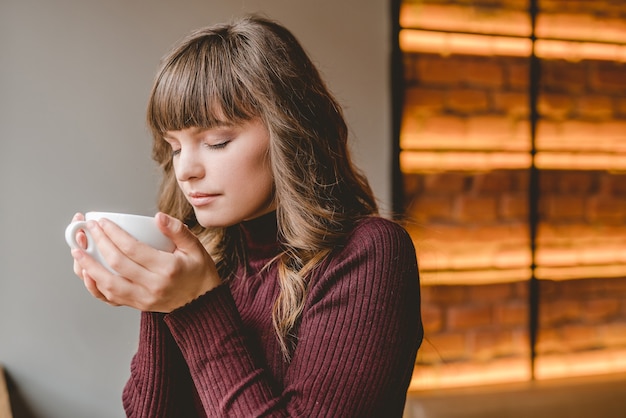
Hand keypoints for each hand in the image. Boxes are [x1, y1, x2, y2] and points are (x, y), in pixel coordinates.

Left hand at [70, 212, 220, 311]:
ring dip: (89, 266)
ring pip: (108, 284)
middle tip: (88, 229)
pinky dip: (95, 286)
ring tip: (77, 250)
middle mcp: (153, 285)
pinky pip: (110, 298)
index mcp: (168, 269)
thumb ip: (178, 230)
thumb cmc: (199, 273)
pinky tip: (87, 274)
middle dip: (99, 243)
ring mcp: (144, 298)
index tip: (102, 222)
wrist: (202, 304)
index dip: (113, 234)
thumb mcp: (195, 247)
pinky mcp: (137, 305)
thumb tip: (157, 217)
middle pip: (117, 264)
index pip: (132, 249)